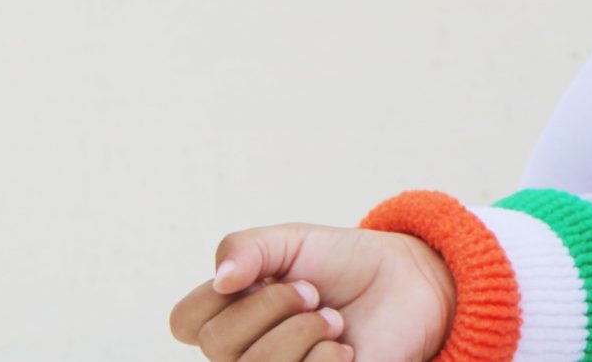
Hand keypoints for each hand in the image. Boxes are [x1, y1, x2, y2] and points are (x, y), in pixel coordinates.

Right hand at [167, 223, 455, 361]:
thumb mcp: (292, 240)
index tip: (276, 274)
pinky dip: (326, 359)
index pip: (183, 321)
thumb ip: (248, 247)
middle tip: (314, 293)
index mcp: (228, 314)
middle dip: (274, 305)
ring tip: (334, 320)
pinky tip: (345, 350)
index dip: (221, 295)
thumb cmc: (343, 264)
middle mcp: (243, 353)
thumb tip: (221, 278)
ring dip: (303, 331)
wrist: (408, 285)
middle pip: (218, 344)